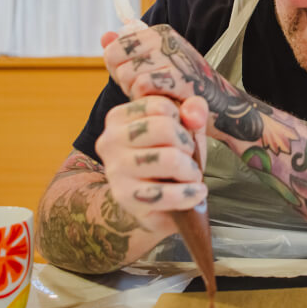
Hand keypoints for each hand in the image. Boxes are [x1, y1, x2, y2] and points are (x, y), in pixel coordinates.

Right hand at [95, 94, 208, 235]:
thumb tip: (193, 114)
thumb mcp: (185, 126)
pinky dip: (189, 193)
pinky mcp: (125, 197)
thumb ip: (194, 108)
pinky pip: (166, 193)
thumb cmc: (170, 155)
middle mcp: (110, 140)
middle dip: (187, 144)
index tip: (181, 133)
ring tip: (191, 174)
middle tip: (189, 156)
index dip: (182, 120)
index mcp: (119, 117)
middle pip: (165, 129)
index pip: (162, 106)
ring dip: (190, 170)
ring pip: (169, 159)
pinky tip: (196, 192)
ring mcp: (115, 169)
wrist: (156, 201)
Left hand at [101, 24, 227, 135]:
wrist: (220, 105)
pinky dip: (147, 99)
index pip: (115, 47)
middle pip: (116, 60)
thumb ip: (127, 51)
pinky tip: (162, 101)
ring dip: (136, 92)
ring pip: (127, 75)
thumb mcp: (154, 64)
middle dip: (126, 80)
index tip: (140, 77)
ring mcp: (172, 57)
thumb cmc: (185, 87)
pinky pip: (141, 87)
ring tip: (157, 95)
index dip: (119, 68)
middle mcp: (166, 40)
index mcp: (160, 32)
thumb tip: (105, 36)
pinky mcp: (177, 78)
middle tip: (148, 89)